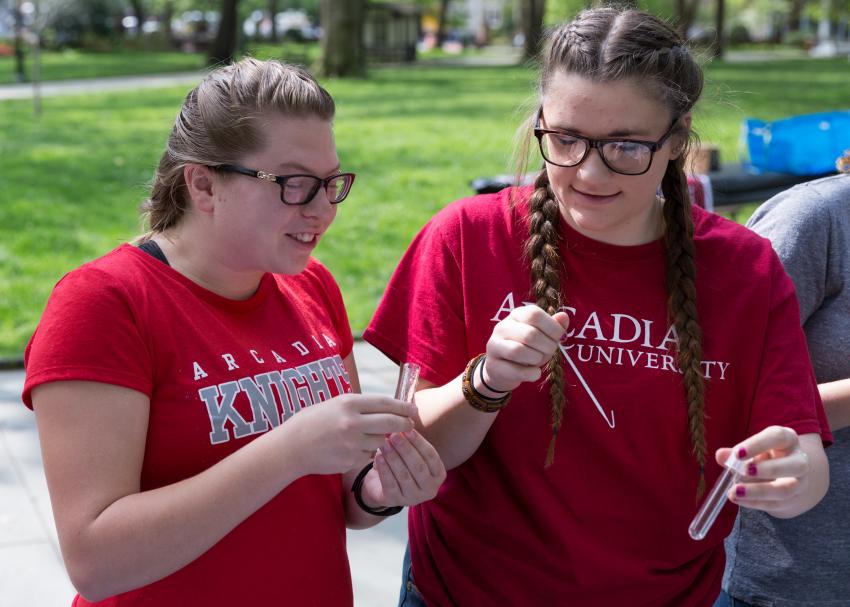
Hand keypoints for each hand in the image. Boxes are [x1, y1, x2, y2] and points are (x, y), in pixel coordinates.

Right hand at [289, 393, 415, 475]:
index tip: (412, 409)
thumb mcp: (335, 404)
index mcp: (348, 403)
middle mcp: (352, 422)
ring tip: (368, 436)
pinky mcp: (351, 460)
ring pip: (381, 441)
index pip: (385, 403)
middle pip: (391, 423)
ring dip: (381, 440)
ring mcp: (352, 443)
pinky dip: (367, 453)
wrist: (291, 447)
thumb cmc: (313, 422)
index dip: (403, 406)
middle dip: (405, 424)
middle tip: (411, 424)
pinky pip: (369, 456)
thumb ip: (360, 405)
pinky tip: (354, 449)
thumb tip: (387, 407)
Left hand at [359, 430, 445, 508]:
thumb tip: (403, 421)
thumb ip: (410, 440)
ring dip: (394, 457)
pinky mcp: (395, 502)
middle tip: (394, 434)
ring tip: (384, 443)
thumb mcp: (410, 452)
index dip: (419, 442)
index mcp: (439, 474)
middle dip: (406, 449)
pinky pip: (390, 484)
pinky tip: (378, 457)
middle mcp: (430, 489)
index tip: (408, 428)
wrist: (382, 485)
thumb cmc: (401, 464)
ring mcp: (413, 498)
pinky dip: (384, 469)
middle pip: (418, 467)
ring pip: (404, 475)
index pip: (431, 456)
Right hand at [481, 306, 569, 392]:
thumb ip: (554, 326)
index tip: (557, 338)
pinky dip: (531, 374)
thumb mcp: (543, 337)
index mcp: (517, 315)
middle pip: (530, 334)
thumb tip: (564, 316)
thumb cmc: (527, 350)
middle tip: (548, 352)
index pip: (534, 314)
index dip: (551, 327)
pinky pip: (516, 370)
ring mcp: (494, 345)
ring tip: (538, 361)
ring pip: (518, 351)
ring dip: (536, 359)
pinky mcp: (493, 365)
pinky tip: (534, 373)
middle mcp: (502, 327)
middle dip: (547, 347)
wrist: (501, 371)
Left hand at [716, 425, 811, 512]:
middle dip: (768, 469)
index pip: (778, 437)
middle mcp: (800, 460)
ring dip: (758, 492)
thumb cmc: (764, 455)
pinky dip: (755, 503)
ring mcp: (800, 482)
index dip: (758, 444)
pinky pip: (776, 504)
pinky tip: (738, 499)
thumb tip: (720, 455)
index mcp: (788, 439)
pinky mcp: (793, 500)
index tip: (737, 453)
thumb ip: (736, 452)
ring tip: (734, 491)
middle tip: (744, 471)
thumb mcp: (751, 449)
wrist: (782, 474)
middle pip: (795, 466)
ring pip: (785, 490)